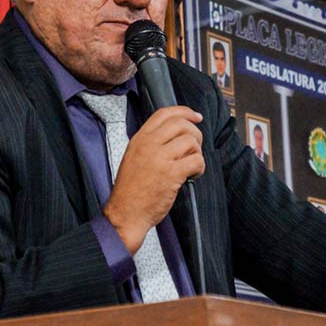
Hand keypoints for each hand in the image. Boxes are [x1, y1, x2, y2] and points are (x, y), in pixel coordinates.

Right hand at [104, 106, 204, 252]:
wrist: (125, 213)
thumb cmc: (131, 190)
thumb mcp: (133, 157)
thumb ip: (150, 144)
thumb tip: (176, 135)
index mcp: (139, 139)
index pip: (164, 113)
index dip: (184, 112)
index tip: (196, 117)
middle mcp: (149, 144)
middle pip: (181, 124)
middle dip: (195, 133)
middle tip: (196, 147)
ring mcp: (160, 158)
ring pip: (191, 141)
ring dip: (197, 153)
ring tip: (191, 165)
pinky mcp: (171, 174)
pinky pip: (196, 160)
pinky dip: (200, 167)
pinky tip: (193, 175)